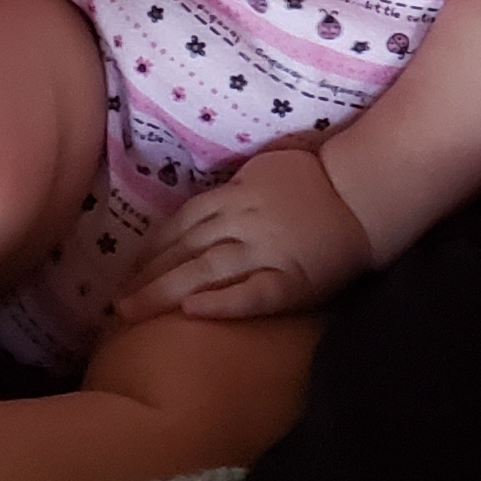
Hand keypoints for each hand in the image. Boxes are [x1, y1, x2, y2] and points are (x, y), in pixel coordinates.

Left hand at [113, 144, 377, 323]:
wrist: (365, 192)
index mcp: (234, 195)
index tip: (127, 272)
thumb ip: (235, 184)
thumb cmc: (317, 176)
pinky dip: (221, 303)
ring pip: (205, 271)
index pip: (180, 224)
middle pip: (184, 251)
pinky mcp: (289, 281)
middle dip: (146, 278)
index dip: (150, 250)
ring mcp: (265, 252)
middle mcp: (242, 223)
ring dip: (164, 292)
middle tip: (115, 306)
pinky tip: (193, 313)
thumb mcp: (266, 166)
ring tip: (133, 314)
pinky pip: (251, 293)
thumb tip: (209, 198)